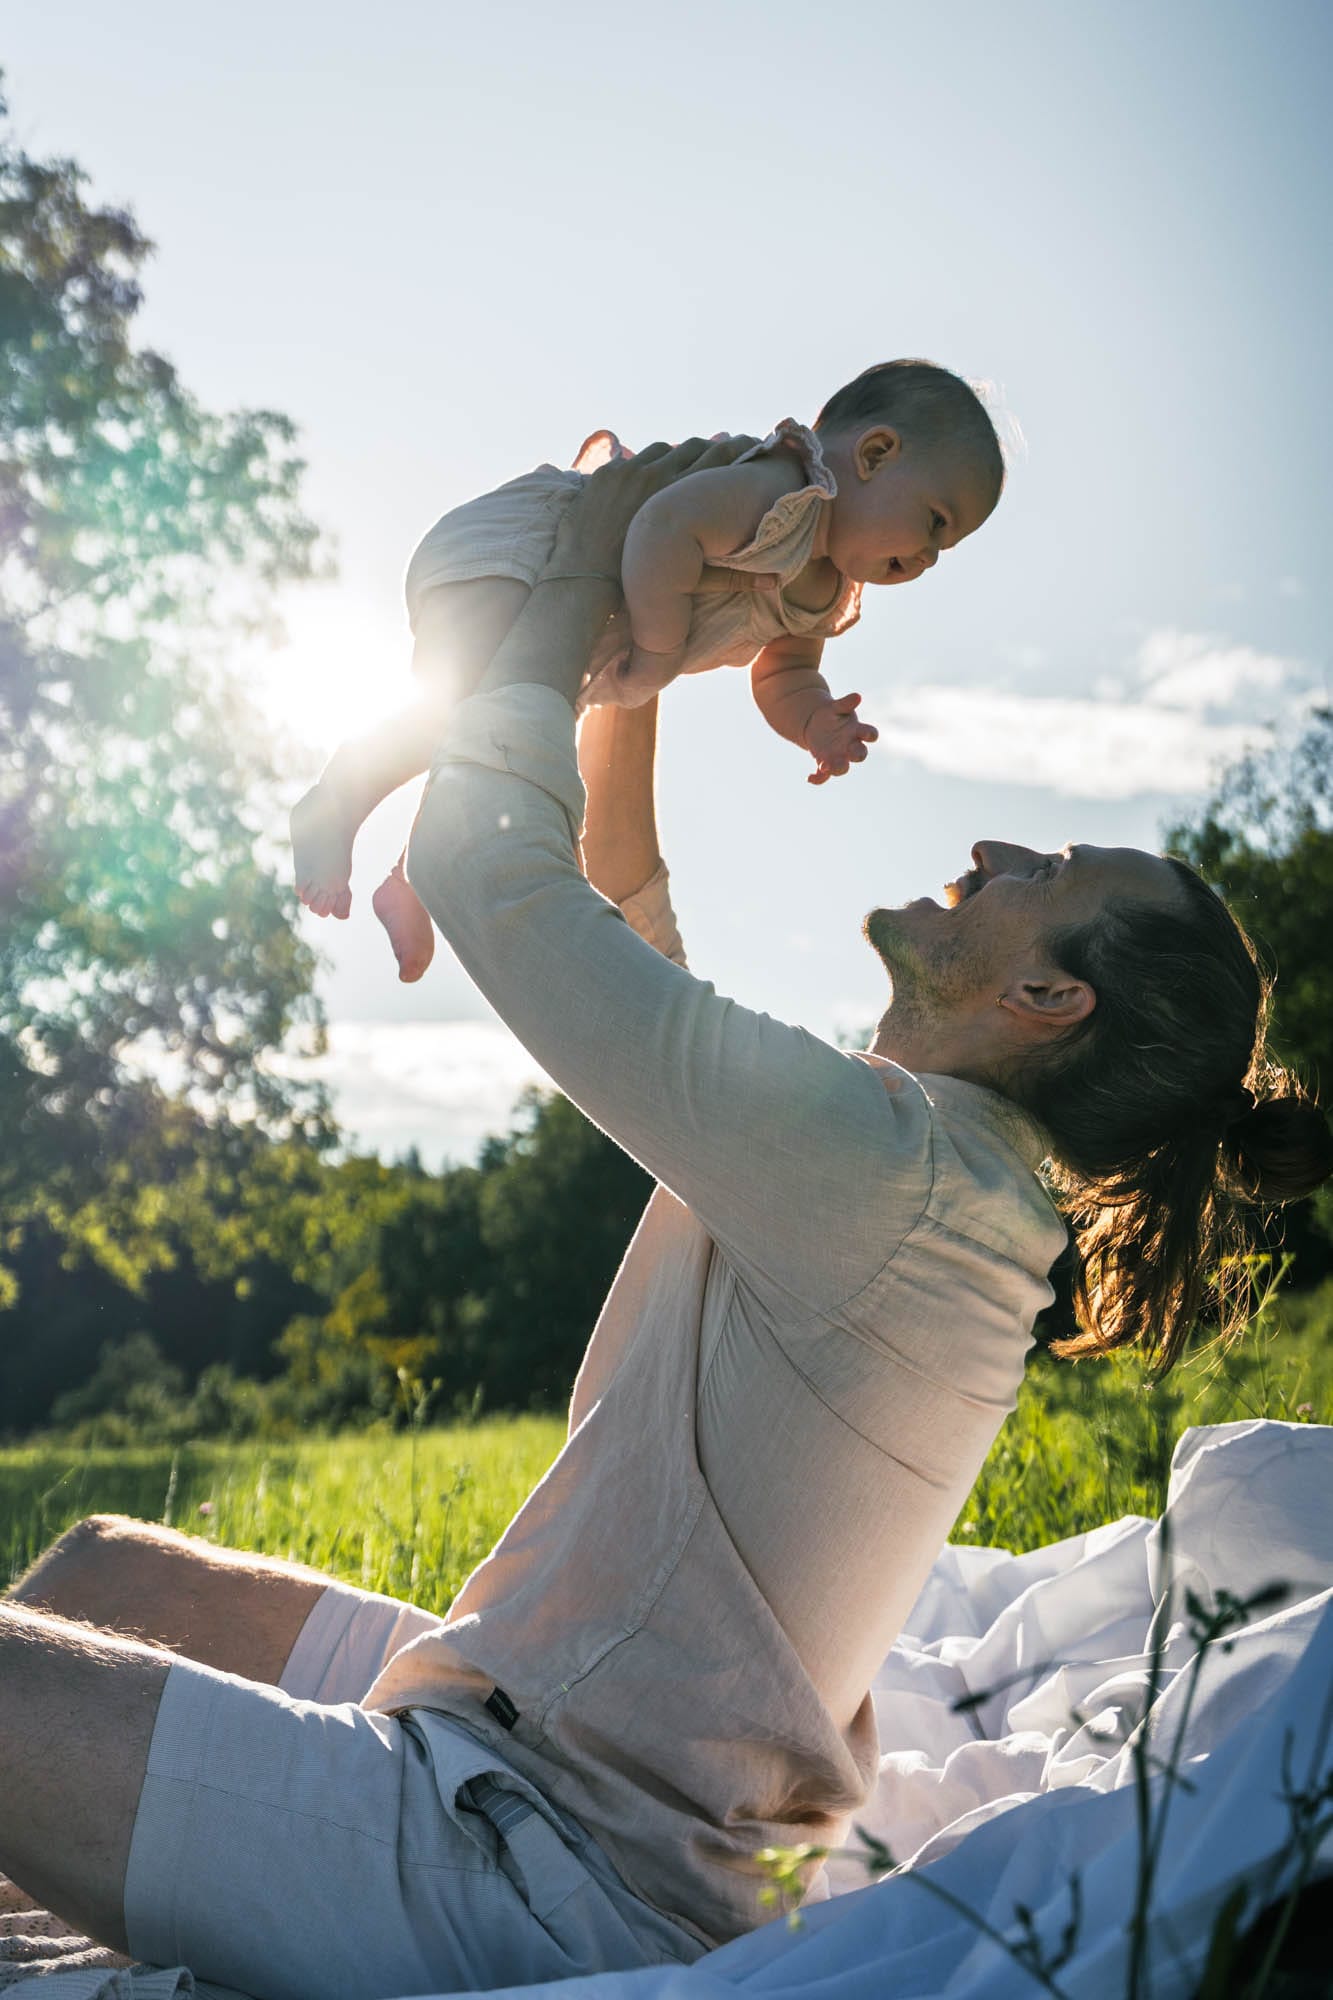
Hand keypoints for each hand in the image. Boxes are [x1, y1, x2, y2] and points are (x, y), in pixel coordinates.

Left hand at [547, 434, 761, 581]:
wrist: (586, 578)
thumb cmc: (641, 584)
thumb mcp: (692, 579)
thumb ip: (735, 576)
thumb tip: (777, 581)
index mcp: (681, 494)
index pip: (720, 457)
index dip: (739, 450)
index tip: (751, 449)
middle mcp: (658, 473)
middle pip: (695, 447)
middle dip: (713, 448)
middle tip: (726, 451)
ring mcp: (629, 470)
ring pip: (664, 449)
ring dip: (678, 454)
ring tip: (688, 462)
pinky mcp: (607, 474)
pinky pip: (634, 459)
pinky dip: (648, 463)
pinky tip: (653, 471)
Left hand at [804, 693, 878, 785]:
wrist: (815, 723)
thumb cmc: (832, 713)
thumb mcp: (836, 707)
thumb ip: (846, 703)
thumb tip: (857, 696)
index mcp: (857, 731)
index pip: (870, 734)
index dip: (870, 735)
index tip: (867, 734)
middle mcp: (851, 746)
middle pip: (859, 754)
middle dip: (856, 755)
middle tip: (849, 752)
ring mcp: (839, 756)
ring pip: (843, 767)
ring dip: (836, 768)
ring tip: (825, 766)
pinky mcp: (826, 763)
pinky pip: (825, 775)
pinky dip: (818, 778)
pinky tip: (810, 778)